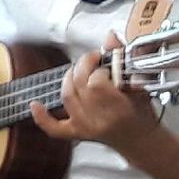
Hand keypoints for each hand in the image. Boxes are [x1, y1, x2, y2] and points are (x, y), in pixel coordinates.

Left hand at [30, 32, 159, 154]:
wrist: (142, 142)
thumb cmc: (143, 114)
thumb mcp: (140, 85)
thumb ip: (122, 58)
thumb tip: (110, 36)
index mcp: (119, 108)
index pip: (96, 83)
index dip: (98, 70)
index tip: (107, 64)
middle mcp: (100, 119)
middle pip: (79, 86)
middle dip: (84, 67)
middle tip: (93, 60)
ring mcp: (86, 127)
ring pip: (67, 97)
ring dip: (69, 79)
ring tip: (79, 70)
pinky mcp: (78, 133)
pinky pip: (55, 128)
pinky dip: (43, 117)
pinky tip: (35, 104)